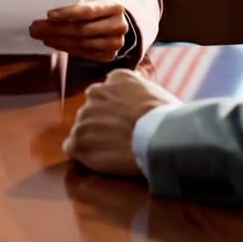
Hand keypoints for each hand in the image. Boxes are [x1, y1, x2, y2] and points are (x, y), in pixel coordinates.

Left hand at [31, 0, 128, 61]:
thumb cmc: (96, 6)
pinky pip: (82, 53)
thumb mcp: (89, 0)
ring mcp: (115, 44)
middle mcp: (119, 26)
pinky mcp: (109, 56)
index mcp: (115, 7)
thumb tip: (46, 15)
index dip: (67, 13)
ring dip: (57, 40)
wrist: (116, 18)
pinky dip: (65, 48)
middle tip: (35, 28)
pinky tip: (52, 42)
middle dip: (55, 29)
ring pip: (81, 43)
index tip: (48, 15)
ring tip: (40, 36)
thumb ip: (74, 5)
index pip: (88, 12)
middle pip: (82, 30)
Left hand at [63, 67, 179, 176]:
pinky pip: (73, 149)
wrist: (162, 138)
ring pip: (84, 129)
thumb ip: (140, 94)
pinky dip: (84, 157)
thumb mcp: (157, 94)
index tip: (128, 123)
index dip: (118, 111)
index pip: (109, 93)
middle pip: (94, 110)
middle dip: (104, 124)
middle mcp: (96, 92)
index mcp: (117, 78)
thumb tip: (141, 102)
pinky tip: (101, 163)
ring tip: (115, 154)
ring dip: (95, 140)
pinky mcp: (79, 140)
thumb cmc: (170, 120)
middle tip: (122, 140)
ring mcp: (85, 116)